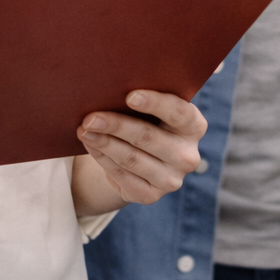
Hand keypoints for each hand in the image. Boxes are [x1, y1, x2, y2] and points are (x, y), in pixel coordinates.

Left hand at [76, 90, 205, 206]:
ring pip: (132, 158)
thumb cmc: (148, 121)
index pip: (178, 113)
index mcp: (194, 126)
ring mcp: (171, 179)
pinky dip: (103, 158)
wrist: (143, 158)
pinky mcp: (151, 195)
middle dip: (116, 125)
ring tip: (84, 130)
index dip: (155, 103)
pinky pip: (122, 175)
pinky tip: (91, 145)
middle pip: (148, 137)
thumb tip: (115, 84)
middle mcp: (188, 156)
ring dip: (104, 143)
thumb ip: (146, 97)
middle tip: (90, 117)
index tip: (129, 96)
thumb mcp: (155, 109)